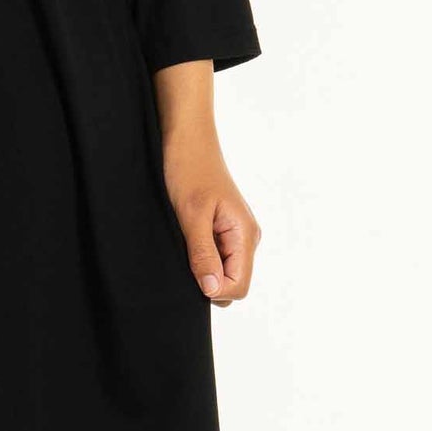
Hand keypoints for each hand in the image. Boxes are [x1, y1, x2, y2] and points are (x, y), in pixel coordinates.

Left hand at [163, 135, 259, 305]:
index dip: (214, 289)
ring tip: (185, 240)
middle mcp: (246, 237)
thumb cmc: (189, 170)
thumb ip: (203, 254)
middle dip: (208, 280)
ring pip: (223, 271)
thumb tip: (211, 290)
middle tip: (185, 253)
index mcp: (245, 235)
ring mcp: (236, 233)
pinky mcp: (223, 228)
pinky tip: (186, 236)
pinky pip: (217, 256)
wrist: (188, 140)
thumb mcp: (192, 215)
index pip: (239, 286)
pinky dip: (200, 255)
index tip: (191, 270)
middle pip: (233, 283)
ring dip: (203, 267)